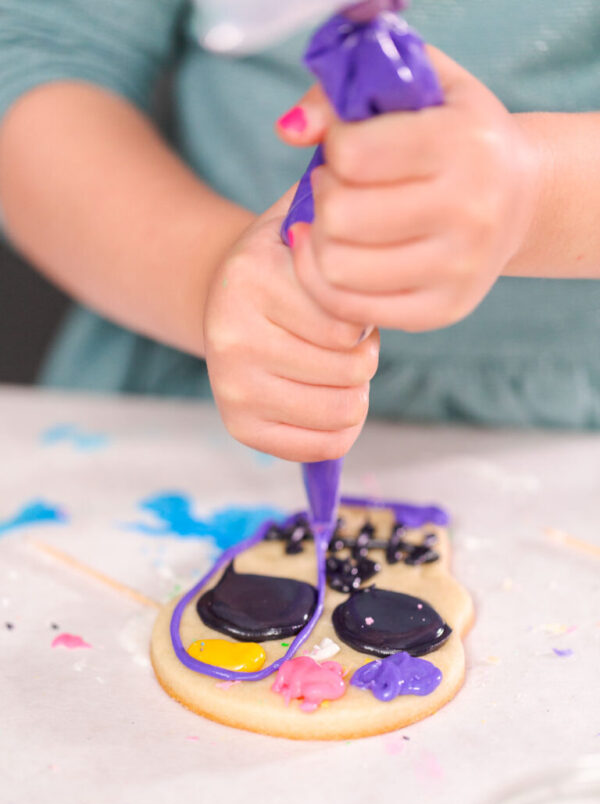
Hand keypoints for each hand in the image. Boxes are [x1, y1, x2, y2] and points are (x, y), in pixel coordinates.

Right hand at [203, 190, 379, 461]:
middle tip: (340, 337)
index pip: (348, 320)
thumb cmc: (283, 262)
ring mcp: (231, 386)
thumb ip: (333, 196)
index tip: (343, 300)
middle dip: (362, 352)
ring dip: (354, 389)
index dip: (362, 314)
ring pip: (344, 411)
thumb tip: (346, 164)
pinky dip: (338, 426)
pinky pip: (324, 446)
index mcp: (251, 277)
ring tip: (331, 362)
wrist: (223, 296)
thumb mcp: (301, 217)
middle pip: (352, 369)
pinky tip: (323, 396)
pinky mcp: (238, 425)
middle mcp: (232, 335)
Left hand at [276, 48, 540, 330]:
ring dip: (321, 242)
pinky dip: (327, 282)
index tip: (347, 148)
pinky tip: (338, 256)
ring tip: (338, 221)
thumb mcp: (416, 87)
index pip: (353, 154)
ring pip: (338, 268)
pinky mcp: (444, 310)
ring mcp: (459, 268)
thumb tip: (290, 130)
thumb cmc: (456, 133)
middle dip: (324, 197)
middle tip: (337, 187)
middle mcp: (470, 210)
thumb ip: (344, 95)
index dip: (333, 147)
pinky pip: (351, 309)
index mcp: (464, 143)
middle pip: (340, 217)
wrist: (521, 196)